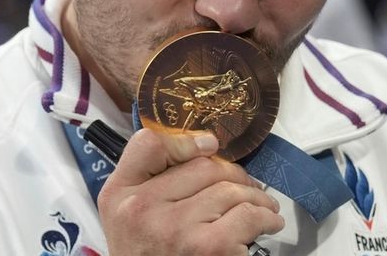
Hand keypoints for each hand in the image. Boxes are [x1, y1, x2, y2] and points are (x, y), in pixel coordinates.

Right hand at [97, 128, 283, 255]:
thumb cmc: (148, 254)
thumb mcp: (129, 215)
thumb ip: (151, 179)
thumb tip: (205, 145)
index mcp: (119, 194)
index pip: (149, 144)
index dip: (186, 141)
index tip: (209, 147)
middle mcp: (141, 208)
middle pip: (202, 165)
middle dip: (234, 173)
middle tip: (246, 186)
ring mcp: (174, 228)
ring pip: (231, 189)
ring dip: (256, 196)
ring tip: (263, 205)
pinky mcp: (207, 248)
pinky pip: (249, 215)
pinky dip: (266, 217)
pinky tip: (268, 222)